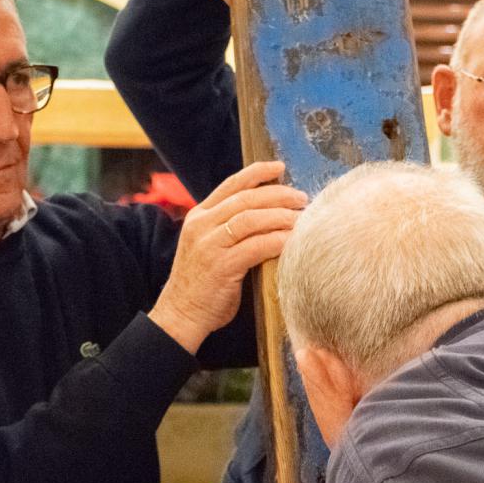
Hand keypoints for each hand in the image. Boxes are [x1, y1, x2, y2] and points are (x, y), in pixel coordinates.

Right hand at [148, 161, 306, 353]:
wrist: (181, 315)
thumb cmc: (203, 284)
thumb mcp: (211, 247)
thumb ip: (231, 229)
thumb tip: (272, 215)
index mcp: (199, 216)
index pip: (231, 185)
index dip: (257, 173)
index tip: (280, 167)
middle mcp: (201, 225)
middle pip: (246, 199)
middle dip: (278, 195)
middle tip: (302, 198)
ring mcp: (209, 244)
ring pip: (251, 218)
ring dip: (281, 216)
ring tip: (302, 219)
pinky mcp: (220, 266)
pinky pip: (256, 246)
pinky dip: (278, 241)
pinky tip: (294, 242)